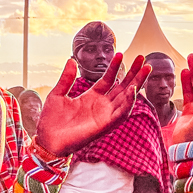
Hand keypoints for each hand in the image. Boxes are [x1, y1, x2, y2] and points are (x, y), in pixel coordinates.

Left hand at [36, 53, 150, 156]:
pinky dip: (128, 102)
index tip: (120, 53)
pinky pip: (121, 113)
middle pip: (123, 87)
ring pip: (126, 98)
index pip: (108, 79)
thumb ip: (66, 78)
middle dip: (134, 73)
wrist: (46, 139)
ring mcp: (104, 115)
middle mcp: (101, 106)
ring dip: (137, 84)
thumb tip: (71, 60)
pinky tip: (133, 89)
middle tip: (143, 59)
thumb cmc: (51, 120)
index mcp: (91, 97)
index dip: (115, 67)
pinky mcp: (105, 126)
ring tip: (145, 70)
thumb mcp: (58, 94)